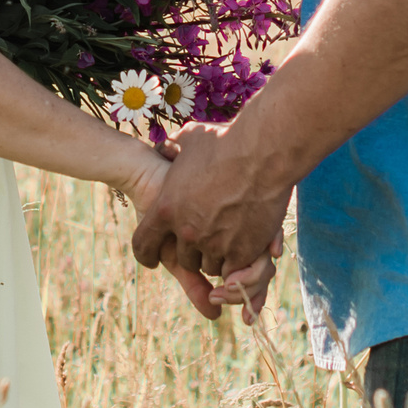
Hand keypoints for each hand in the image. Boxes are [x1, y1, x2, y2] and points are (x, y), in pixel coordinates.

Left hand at [129, 120, 293, 307]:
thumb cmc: (226, 140)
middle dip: (191, 251)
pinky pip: (234, 268)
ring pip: (209, 265)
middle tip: (204, 239)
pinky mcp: (243, 251)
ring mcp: (215, 243)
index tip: (152, 259)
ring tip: (225, 239)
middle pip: (183, 259)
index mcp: (166, 208)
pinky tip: (242, 245)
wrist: (264, 152)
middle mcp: (187, 231)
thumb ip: (173, 148)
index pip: (143, 245)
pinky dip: (237, 261)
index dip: (146, 253)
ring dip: (214, 256)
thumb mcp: (188, 139)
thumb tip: (165, 147)